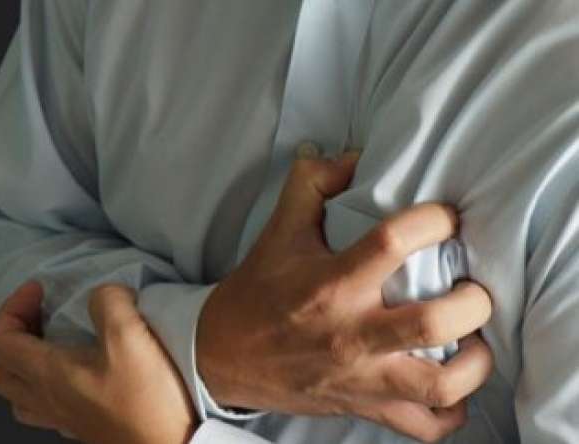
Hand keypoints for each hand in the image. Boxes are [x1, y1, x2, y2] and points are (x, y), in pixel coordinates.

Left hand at [0, 282, 195, 443]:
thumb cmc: (147, 396)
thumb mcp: (129, 334)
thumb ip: (108, 302)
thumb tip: (103, 294)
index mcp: (50, 376)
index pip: (2, 341)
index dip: (12, 308)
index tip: (39, 289)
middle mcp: (49, 401)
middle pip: (2, 370)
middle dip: (11, 334)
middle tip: (36, 312)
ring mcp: (65, 419)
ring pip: (19, 395)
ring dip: (22, 364)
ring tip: (45, 343)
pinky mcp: (86, 428)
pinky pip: (45, 408)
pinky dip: (45, 385)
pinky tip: (73, 373)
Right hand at [197, 153, 493, 442]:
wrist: (223, 356)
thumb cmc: (256, 293)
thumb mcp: (277, 232)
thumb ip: (311, 185)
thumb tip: (351, 157)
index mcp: (330, 284)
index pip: (394, 242)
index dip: (434, 220)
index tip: (446, 218)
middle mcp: (349, 334)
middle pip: (434, 322)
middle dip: (473, 301)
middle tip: (472, 287)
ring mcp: (358, 377)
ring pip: (439, 384)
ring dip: (474, 363)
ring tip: (474, 339)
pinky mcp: (361, 407)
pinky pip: (423, 427)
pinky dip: (450, 413)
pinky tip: (451, 385)